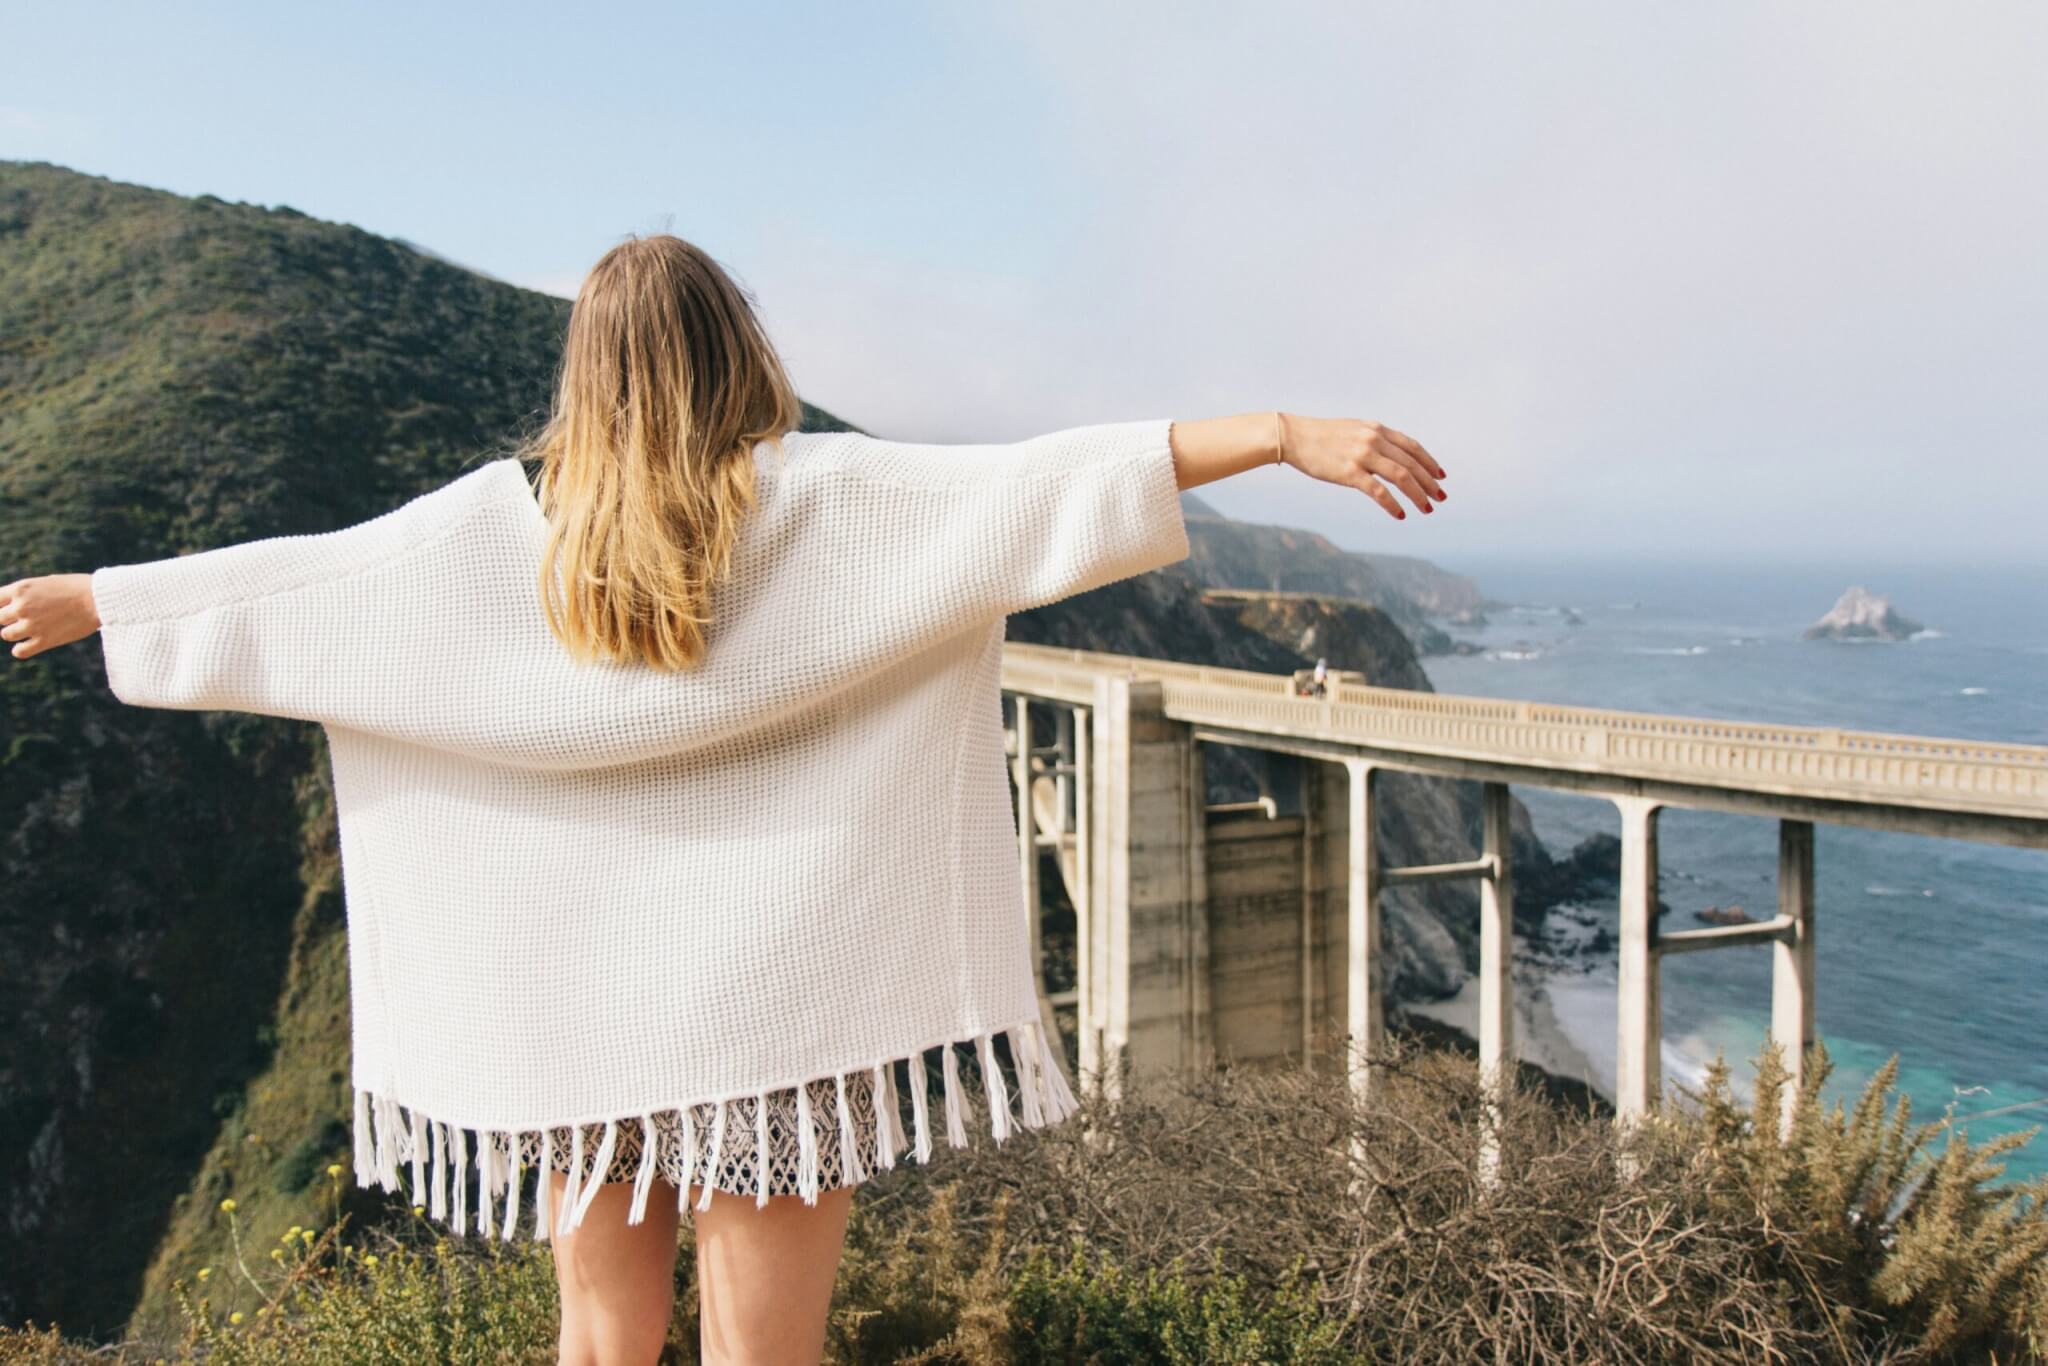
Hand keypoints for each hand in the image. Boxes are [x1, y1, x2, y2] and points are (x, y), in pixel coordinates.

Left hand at [0, 574, 101, 659]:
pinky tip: (27, 646)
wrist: (99, 600)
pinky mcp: (44, 641)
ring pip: (6, 634)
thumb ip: (28, 593)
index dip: (1, 605)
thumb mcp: (47, 582)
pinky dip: (20, 650)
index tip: (9, 608)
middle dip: (8, 618)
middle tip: (23, 618)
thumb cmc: (78, 587)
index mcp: (21, 589)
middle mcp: (22, 607)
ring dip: (14, 633)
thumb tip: (17, 603)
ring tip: (27, 630)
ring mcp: (32, 625)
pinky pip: (20, 651)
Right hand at [1277, 414, 1446, 519]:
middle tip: (1440, 498)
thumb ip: (1374, 439)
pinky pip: (1379, 492)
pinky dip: (1393, 505)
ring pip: (1401, 477)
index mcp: (1377, 429)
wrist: (1294, 437)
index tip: (1441, 476)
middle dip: (1429, 483)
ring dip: (1418, 495)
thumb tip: (1391, 455)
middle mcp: (1374, 440)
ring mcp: (1363, 456)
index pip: (1412, 447)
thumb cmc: (1322, 436)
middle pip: (1411, 464)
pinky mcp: (1350, 473)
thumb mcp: (1354, 430)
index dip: (1430, 462)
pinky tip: (1400, 515)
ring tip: (1427, 508)